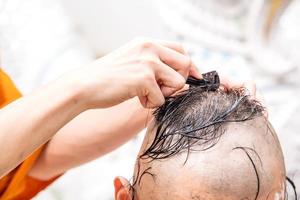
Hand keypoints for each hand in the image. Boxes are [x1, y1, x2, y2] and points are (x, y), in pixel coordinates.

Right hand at [63, 38, 199, 108]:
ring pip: (178, 82)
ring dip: (165, 94)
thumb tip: (178, 75)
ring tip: (146, 94)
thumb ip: (152, 62)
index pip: (180, 49)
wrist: (84, 86)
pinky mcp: (144, 78)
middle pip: (186, 63)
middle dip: (179, 81)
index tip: (193, 77)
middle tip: (162, 89)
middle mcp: (149, 47)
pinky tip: (136, 99)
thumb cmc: (107, 78)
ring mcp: (147, 62)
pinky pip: (162, 98)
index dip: (189, 65)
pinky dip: (151, 104)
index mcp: (146, 42)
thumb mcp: (131, 61)